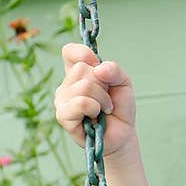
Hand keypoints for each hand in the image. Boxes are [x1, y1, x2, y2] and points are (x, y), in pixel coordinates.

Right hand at [54, 42, 137, 158]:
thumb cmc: (120, 107)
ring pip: (83, 86)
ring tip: (104, 109)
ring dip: (102, 98)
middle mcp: (66, 85)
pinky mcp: (63, 116)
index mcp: (77, 73)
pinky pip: (80, 103)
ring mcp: (61, 100)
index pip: (69, 51)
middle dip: (102, 83)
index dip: (84, 54)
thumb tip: (100, 68)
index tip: (98, 67)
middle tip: (107, 98)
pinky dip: (94, 107)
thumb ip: (115, 71)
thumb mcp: (123, 83)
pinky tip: (96, 116)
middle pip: (82, 68)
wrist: (122, 134)